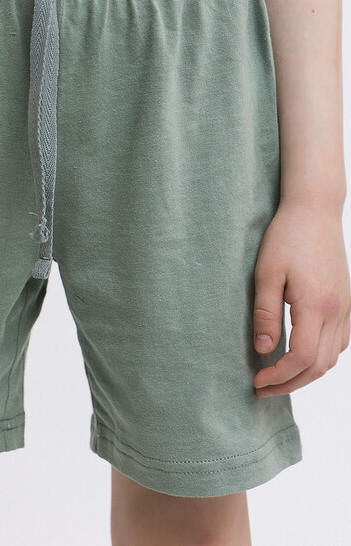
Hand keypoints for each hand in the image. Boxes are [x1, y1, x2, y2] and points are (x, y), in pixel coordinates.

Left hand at [251, 198, 350, 396]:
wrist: (315, 211)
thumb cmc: (286, 237)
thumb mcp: (266, 273)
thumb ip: (265, 313)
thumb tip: (264, 349)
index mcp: (315, 305)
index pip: (302, 358)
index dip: (279, 375)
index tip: (257, 380)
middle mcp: (337, 312)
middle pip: (320, 366)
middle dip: (290, 383)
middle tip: (262, 388)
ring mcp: (346, 308)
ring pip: (333, 358)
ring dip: (307, 373)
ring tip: (278, 376)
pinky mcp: (347, 303)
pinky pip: (341, 342)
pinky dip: (322, 358)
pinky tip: (301, 355)